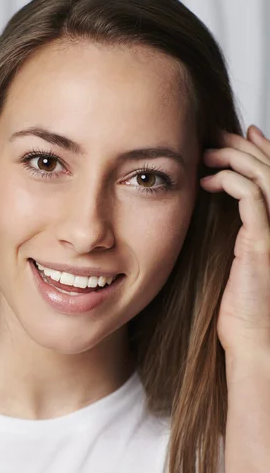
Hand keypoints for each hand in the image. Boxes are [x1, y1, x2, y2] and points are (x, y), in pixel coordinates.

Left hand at [200, 125, 269, 359]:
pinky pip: (252, 198)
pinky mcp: (263, 242)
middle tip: (215, 136)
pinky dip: (232, 181)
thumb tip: (217, 200)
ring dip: (235, 158)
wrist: (251, 336)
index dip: (258, 150)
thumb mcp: (236, 257)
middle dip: (243, 146)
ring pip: (264, 176)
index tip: (233, 136)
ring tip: (208, 154)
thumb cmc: (240, 303)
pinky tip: (210, 182)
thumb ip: (235, 228)